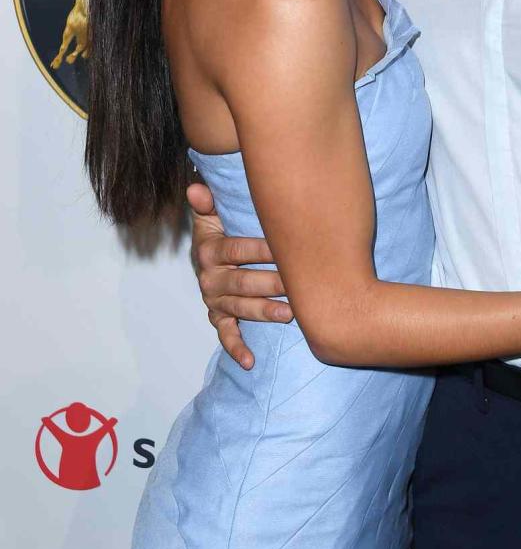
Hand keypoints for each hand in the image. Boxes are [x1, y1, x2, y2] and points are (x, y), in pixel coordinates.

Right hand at [188, 182, 290, 370]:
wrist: (210, 253)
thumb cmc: (223, 228)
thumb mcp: (213, 213)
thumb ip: (208, 202)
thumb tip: (195, 187)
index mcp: (208, 250)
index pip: (235, 251)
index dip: (260, 250)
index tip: (285, 248)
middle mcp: (209, 277)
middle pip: (242, 283)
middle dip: (270, 284)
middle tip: (298, 286)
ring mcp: (214, 300)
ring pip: (240, 308)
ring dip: (263, 312)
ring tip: (289, 315)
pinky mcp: (219, 317)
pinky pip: (226, 335)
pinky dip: (237, 349)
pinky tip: (251, 361)